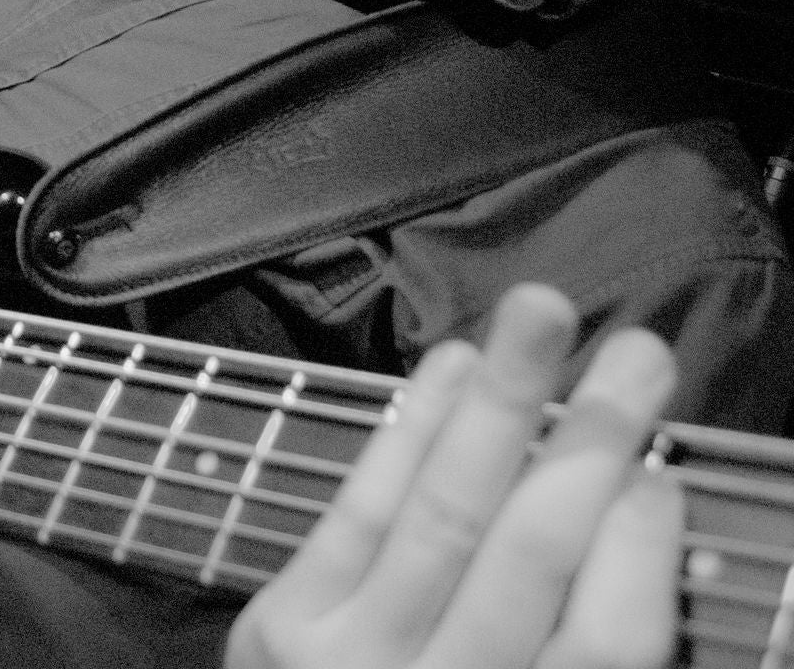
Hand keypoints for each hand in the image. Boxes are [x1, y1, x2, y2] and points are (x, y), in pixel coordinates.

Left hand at [228, 282, 680, 668]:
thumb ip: (586, 638)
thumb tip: (641, 514)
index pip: (603, 648)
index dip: (638, 556)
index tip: (663, 473)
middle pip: (528, 559)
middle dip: (589, 442)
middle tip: (640, 352)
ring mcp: (351, 661)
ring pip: (442, 513)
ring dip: (501, 401)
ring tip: (545, 311)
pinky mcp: (283, 625)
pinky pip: (358, 509)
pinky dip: (410, 429)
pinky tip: (454, 362)